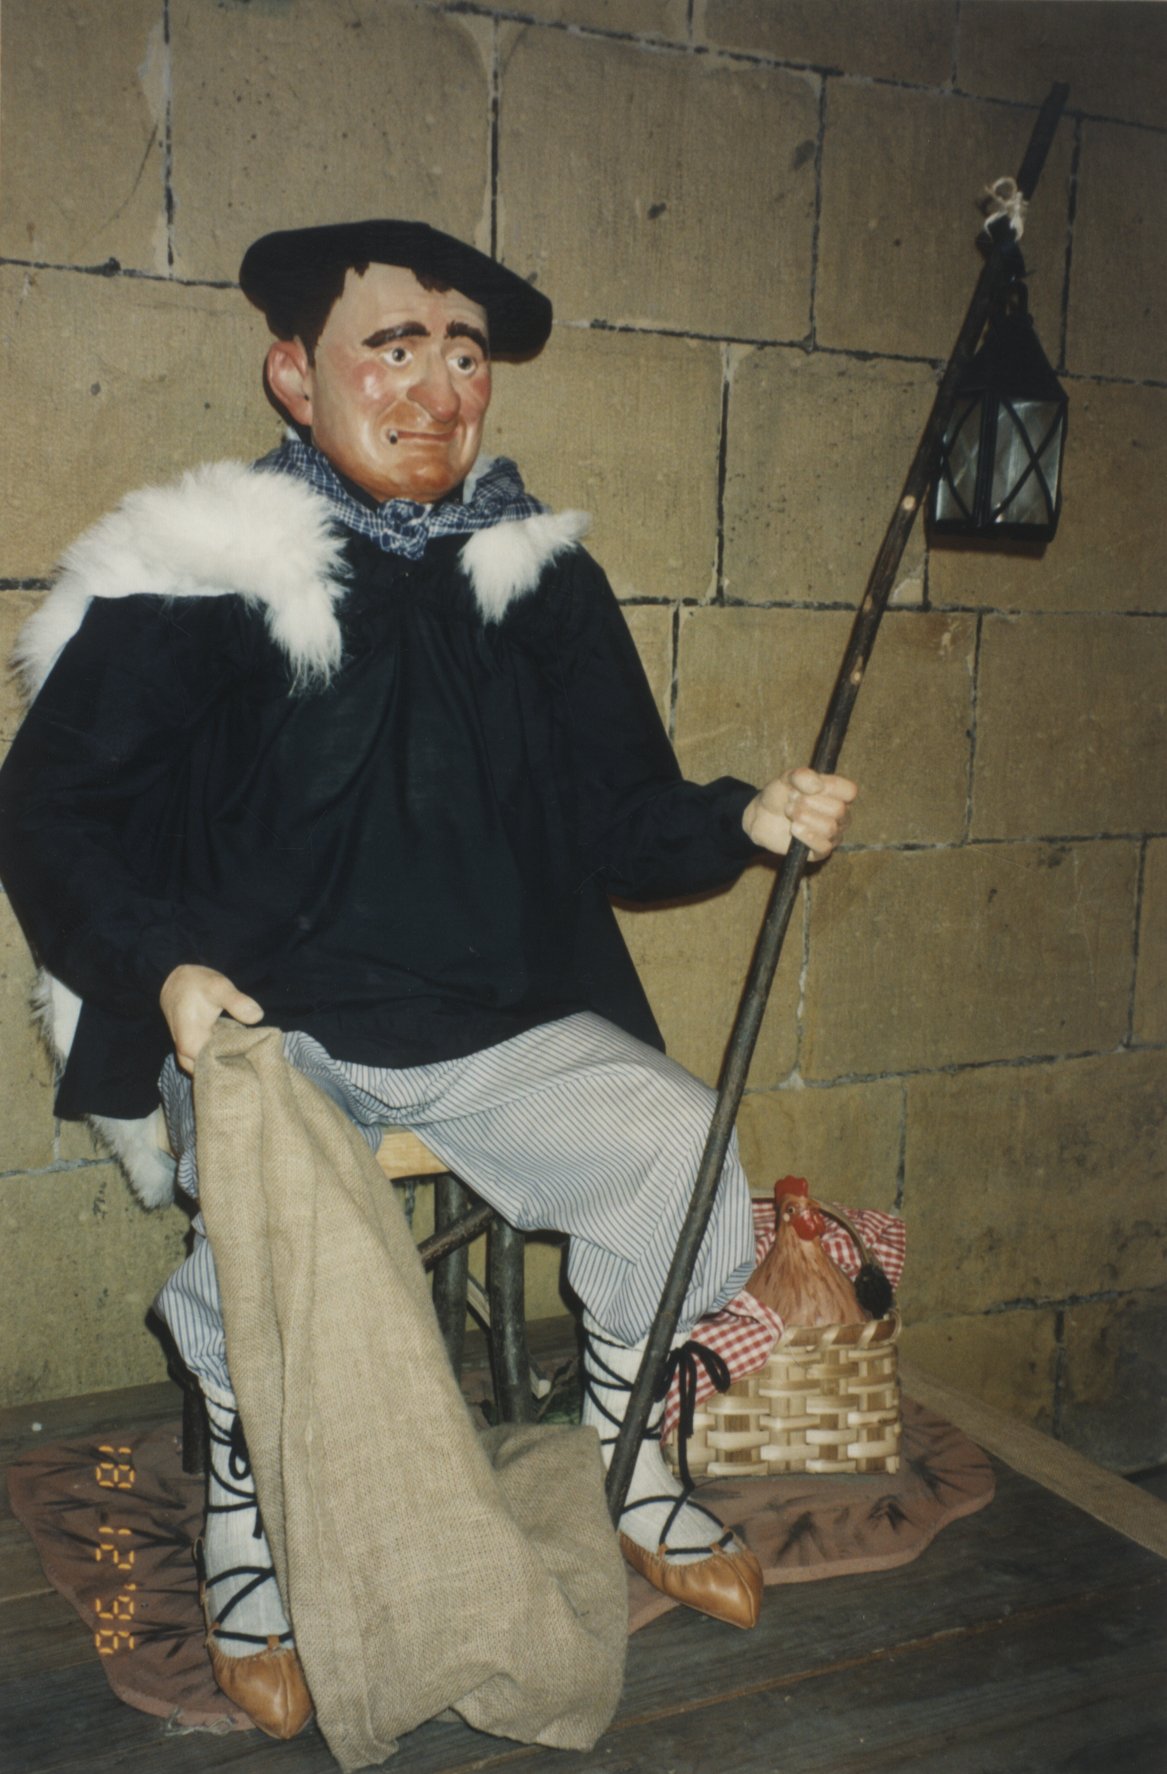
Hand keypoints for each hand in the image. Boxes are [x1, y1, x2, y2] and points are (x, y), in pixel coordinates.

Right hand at [160, 964, 263, 1074]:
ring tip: (249, 1057)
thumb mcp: (218, 987)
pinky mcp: (193, 1050)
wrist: (175, 980)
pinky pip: (208, 1062)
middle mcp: (186, 1055)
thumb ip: (237, 1001)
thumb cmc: (195, 984)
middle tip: (256, 1061)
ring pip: (210, 1069)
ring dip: (228, 1064)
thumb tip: (257, 1016)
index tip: (256, 1059)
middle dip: (233, 1069)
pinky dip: (222, 1058)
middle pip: (213, 1073)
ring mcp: (188, 1054)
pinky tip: (239, 1052)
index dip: (238, 1065)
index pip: (217, 1068)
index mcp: (191, 1045)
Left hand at [742, 767, 856, 860]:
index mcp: (838, 795)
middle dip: (809, 803)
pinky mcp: (820, 852)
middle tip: (791, 800)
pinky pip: (824, 847)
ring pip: (830, 828)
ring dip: (804, 818)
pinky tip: (794, 829)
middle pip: (839, 810)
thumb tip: (818, 786)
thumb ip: (802, 775)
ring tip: (789, 812)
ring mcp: (832, 835)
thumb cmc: (780, 795)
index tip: (810, 787)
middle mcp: (840, 816)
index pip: (850, 791)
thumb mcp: (786, 778)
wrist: (761, 816)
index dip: (829, 787)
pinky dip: (807, 836)